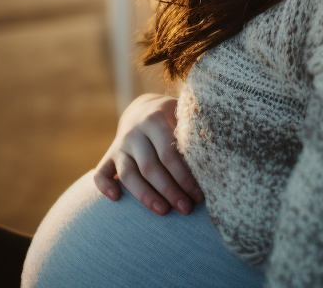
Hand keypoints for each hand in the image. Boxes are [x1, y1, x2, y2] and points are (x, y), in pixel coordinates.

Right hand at [94, 93, 203, 215]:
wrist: (144, 109)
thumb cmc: (174, 119)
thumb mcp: (185, 116)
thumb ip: (197, 132)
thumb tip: (221, 158)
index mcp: (156, 119)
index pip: (170, 154)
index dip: (185, 177)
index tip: (199, 195)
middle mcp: (135, 132)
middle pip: (151, 167)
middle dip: (170, 191)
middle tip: (187, 209)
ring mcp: (120, 144)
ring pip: (128, 174)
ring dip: (145, 195)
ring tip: (164, 212)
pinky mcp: (109, 156)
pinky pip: (101, 172)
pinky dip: (104, 186)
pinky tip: (116, 199)